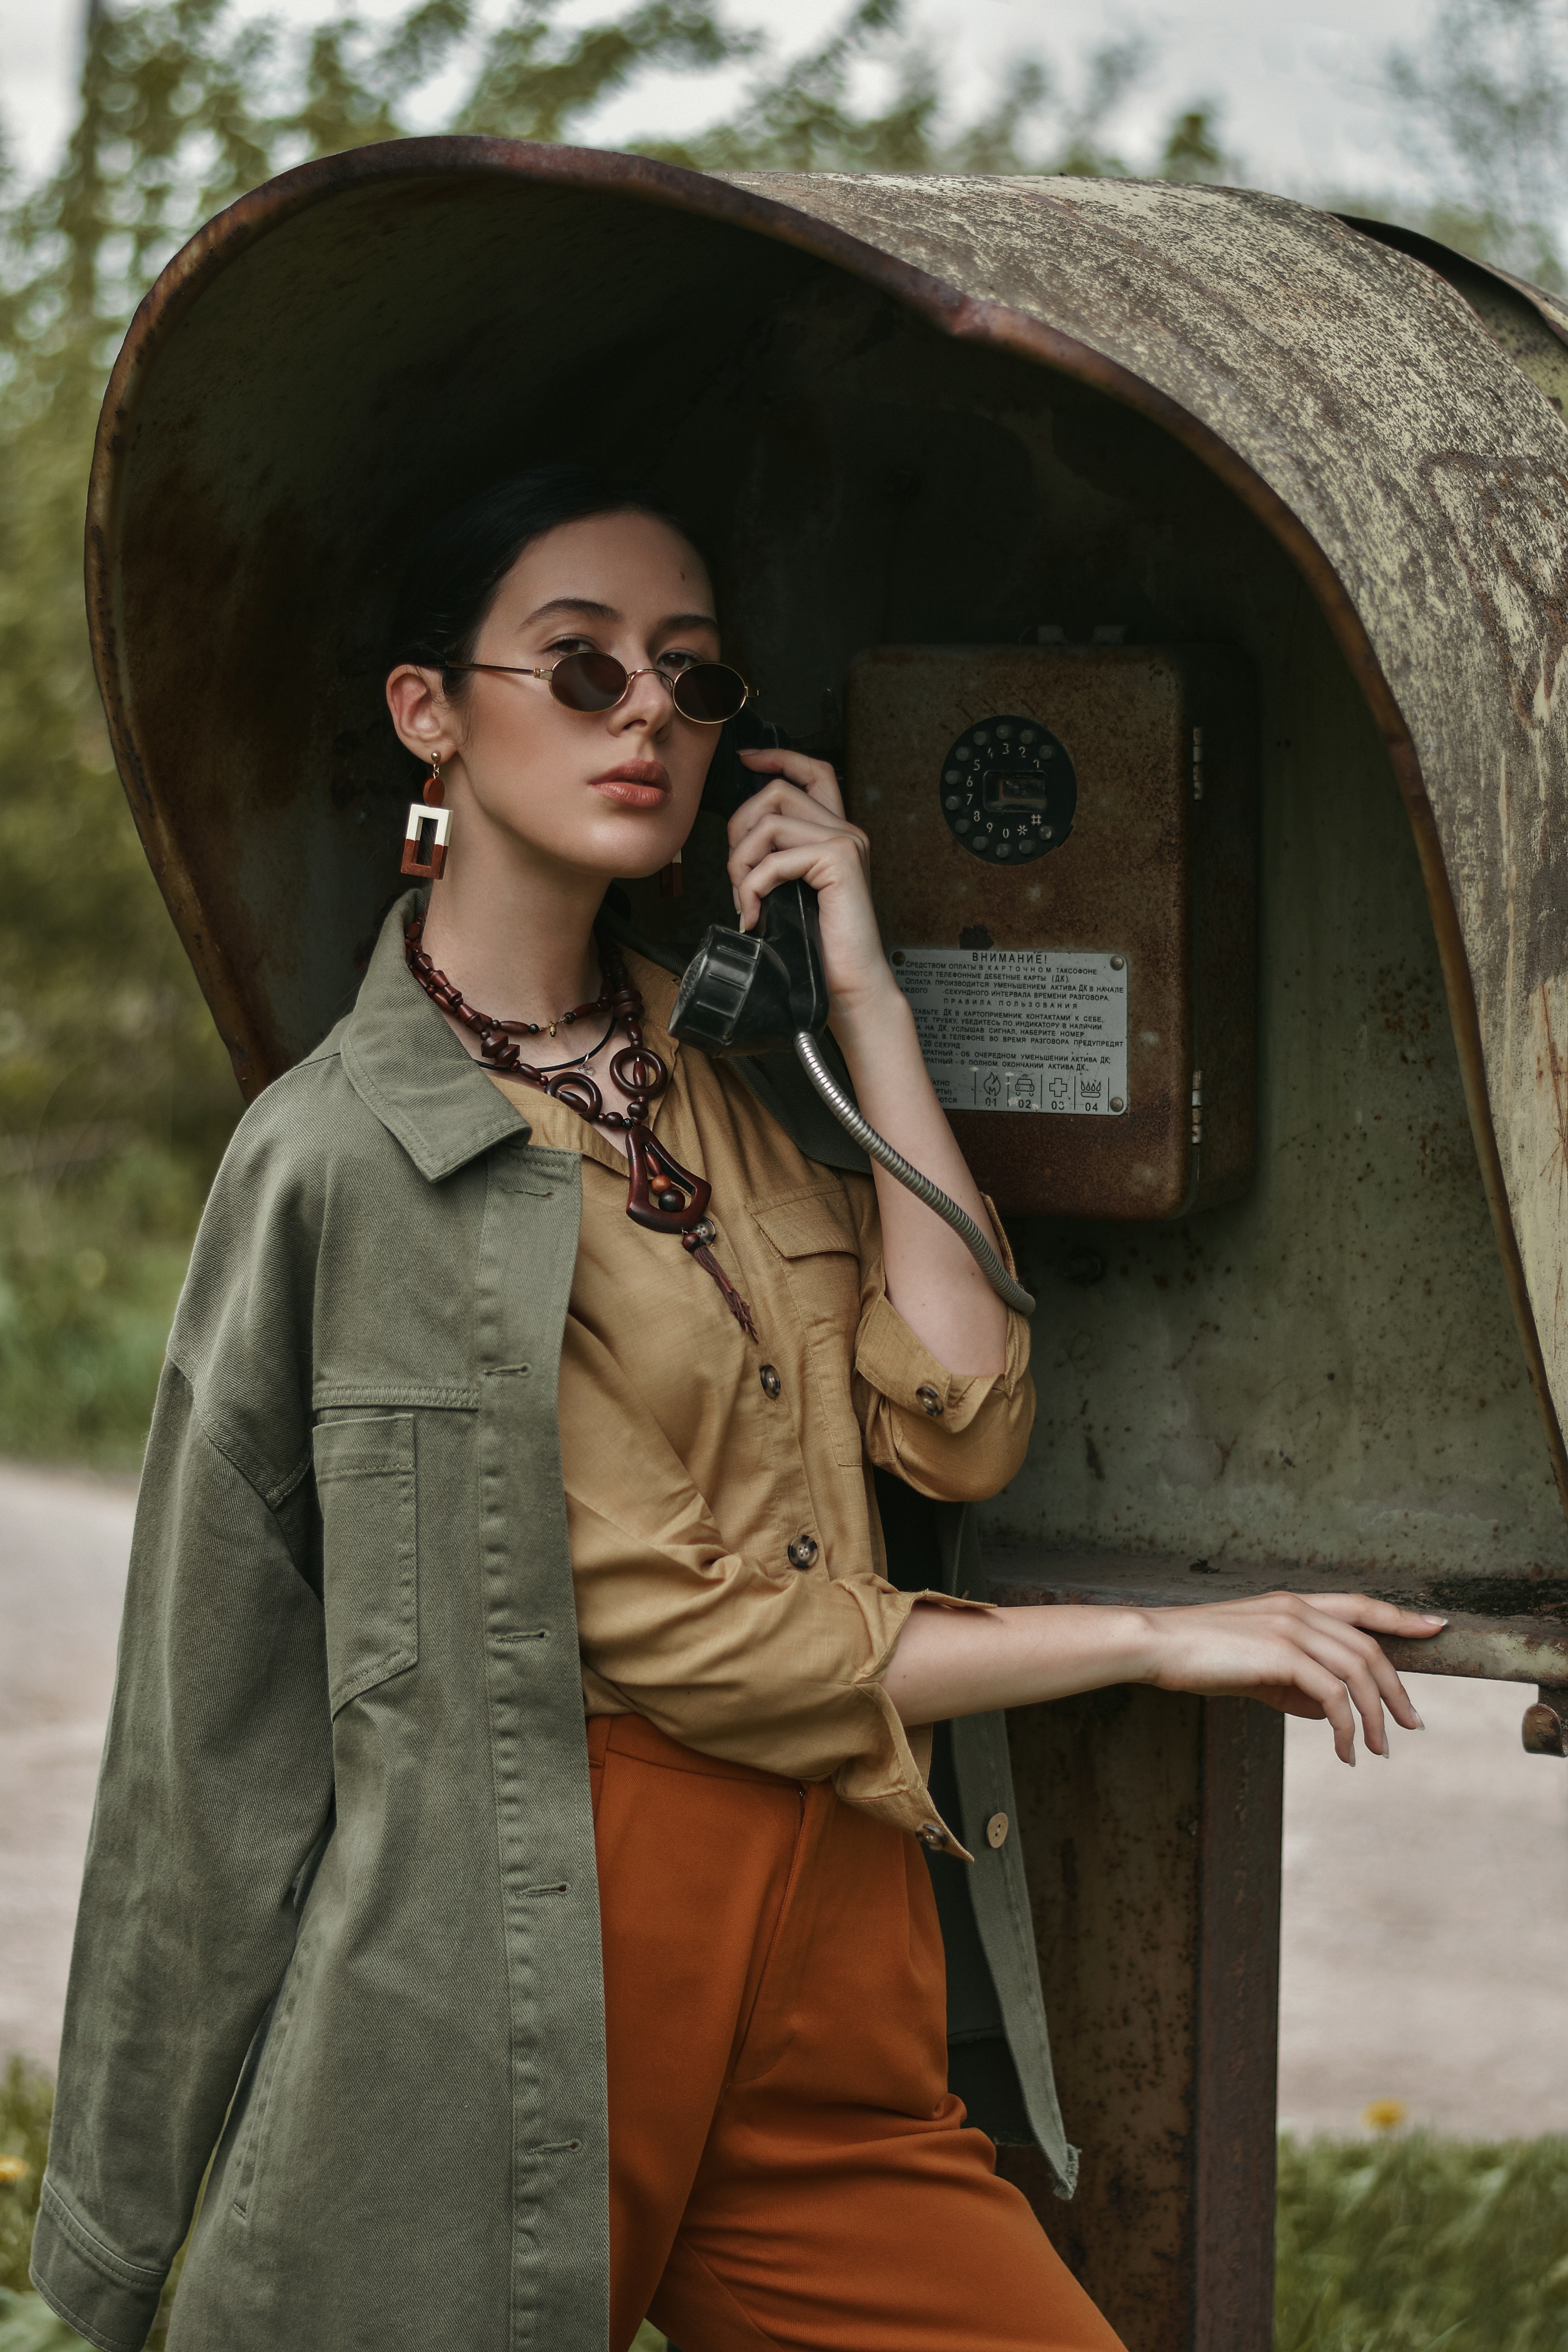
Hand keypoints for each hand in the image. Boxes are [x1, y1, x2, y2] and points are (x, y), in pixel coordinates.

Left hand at [728, 749, 893, 1019]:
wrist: (850, 987)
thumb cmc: (821, 949)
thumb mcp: (791, 893)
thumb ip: (777, 859)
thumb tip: (740, 840)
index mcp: (836, 834)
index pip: (812, 772)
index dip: (778, 757)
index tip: (747, 759)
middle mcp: (846, 831)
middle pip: (775, 793)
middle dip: (739, 830)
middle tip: (736, 877)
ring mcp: (845, 843)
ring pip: (768, 822)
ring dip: (741, 863)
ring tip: (744, 899)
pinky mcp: (839, 861)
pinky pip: (774, 859)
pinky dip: (751, 888)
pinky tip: (753, 914)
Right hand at [1138, 1591, 1445, 1763]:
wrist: (1158, 1646)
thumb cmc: (1200, 1658)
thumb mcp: (1255, 1668)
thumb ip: (1295, 1684)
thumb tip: (1330, 1712)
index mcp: (1293, 1603)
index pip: (1360, 1606)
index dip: (1401, 1616)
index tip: (1436, 1626)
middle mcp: (1298, 1609)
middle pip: (1369, 1649)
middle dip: (1396, 1691)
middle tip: (1409, 1726)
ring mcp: (1291, 1628)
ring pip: (1357, 1672)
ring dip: (1375, 1717)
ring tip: (1377, 1749)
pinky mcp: (1281, 1654)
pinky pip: (1332, 1695)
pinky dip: (1346, 1726)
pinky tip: (1343, 1749)